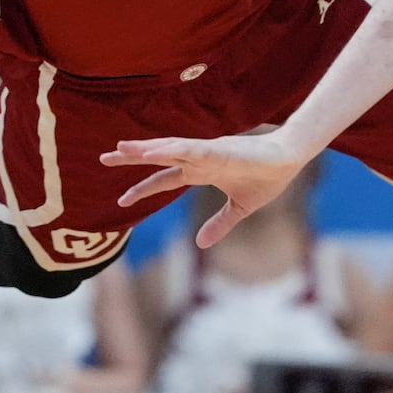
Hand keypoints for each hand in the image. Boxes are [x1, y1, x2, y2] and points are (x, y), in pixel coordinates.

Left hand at [101, 131, 309, 247]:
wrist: (289, 160)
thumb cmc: (266, 178)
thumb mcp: (240, 208)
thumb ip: (219, 224)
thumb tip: (200, 244)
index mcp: (202, 171)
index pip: (164, 180)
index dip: (143, 189)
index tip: (121, 201)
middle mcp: (199, 159)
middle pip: (158, 158)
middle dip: (131, 158)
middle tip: (103, 157)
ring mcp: (207, 152)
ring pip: (169, 148)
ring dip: (145, 149)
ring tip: (121, 148)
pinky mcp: (218, 149)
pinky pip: (189, 148)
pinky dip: (170, 149)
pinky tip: (152, 151)